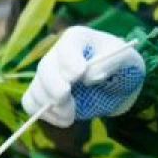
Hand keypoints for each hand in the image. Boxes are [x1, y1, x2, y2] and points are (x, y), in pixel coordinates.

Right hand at [23, 26, 144, 127]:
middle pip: (45, 69)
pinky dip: (44, 114)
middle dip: (54, 88)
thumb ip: (111, 62)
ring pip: (36, 89)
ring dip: (51, 106)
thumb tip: (89, 76)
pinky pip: (31, 103)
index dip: (69, 62)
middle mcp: (56, 54)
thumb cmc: (121, 65)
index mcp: (76, 38)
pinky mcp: (41, 93)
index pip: (66, 47)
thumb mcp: (126, 58)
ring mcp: (46, 75)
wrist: (114, 82)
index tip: (79, 75)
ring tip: (70, 116)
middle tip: (66, 99)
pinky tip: (63, 119)